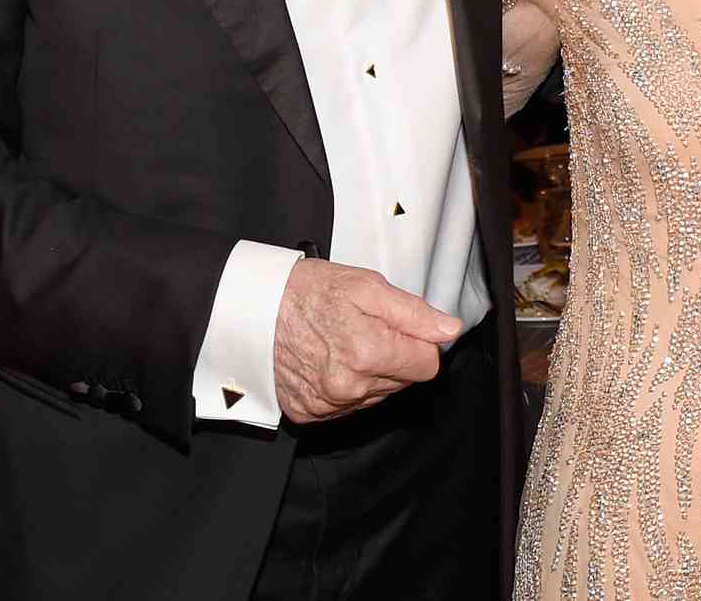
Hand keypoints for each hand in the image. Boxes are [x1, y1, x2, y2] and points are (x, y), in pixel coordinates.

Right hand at [273, 259, 461, 423]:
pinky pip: (346, 406)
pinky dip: (344, 386)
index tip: (402, 328)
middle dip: (395, 356)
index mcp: (367, 353)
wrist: (252, 309)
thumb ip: (414, 313)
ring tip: (344, 341)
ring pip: (376, 395)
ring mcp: (326, 404)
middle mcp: (347, 387)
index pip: (427, 365)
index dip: (420, 343)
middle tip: (367, 328)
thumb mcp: (368, 286)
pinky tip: (328, 360)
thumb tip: (449, 330)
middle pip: (403, 382)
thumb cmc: (308, 291)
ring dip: (371, 373)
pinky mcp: (307, 413)